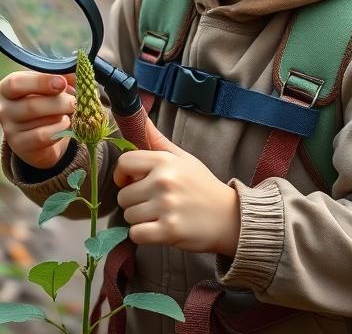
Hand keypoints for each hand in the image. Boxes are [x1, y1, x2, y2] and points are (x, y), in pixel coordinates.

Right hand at [0, 70, 75, 169]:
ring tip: (71, 112)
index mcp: (7, 88)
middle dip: (58, 103)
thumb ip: (61, 78)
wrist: (43, 134)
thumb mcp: (51, 86)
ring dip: (60, 116)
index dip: (40, 82)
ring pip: (39, 122)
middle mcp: (4, 109)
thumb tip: (76, 76)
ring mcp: (10, 130)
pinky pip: (43, 137)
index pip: (15, 83)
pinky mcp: (20, 146)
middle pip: (31, 105)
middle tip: (75, 102)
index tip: (62, 83)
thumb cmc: (46, 102)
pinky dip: (59, 129)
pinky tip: (66, 125)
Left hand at [113, 120, 240, 255]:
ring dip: (140, 219)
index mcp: (165, 161)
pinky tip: (158, 229)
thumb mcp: (183, 158)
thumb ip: (158, 140)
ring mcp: (165, 206)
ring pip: (128, 216)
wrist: (230, 216)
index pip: (124, 163)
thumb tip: (139, 117)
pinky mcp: (168, 230)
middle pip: (123, 195)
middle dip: (134, 201)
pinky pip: (136, 234)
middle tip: (153, 203)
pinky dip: (143, 235)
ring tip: (159, 215)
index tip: (131, 182)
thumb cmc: (202, 186)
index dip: (122, 174)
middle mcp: (163, 181)